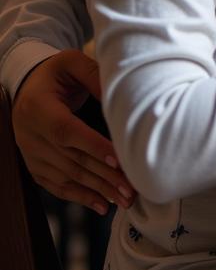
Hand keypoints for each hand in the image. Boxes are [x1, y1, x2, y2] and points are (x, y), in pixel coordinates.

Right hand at [12, 50, 134, 213]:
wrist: (28, 85)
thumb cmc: (57, 72)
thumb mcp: (72, 63)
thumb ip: (94, 75)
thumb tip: (123, 92)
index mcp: (38, 108)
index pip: (66, 131)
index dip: (92, 146)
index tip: (119, 159)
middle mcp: (30, 135)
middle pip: (71, 160)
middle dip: (104, 176)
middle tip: (132, 188)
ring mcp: (31, 154)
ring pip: (67, 177)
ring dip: (98, 190)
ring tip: (125, 199)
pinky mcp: (35, 166)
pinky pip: (57, 186)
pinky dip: (81, 197)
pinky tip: (103, 206)